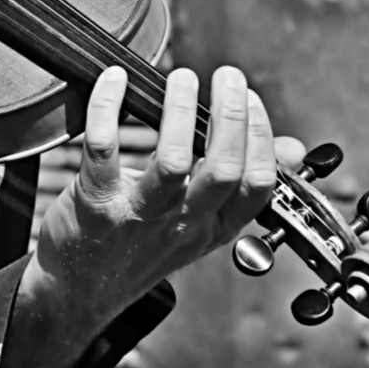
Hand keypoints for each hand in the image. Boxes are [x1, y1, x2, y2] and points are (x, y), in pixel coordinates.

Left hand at [19, 65, 304, 362]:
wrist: (78, 290)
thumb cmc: (137, 249)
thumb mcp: (200, 227)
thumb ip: (240, 187)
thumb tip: (290, 149)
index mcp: (213, 228)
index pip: (257, 186)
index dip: (261, 138)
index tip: (250, 98)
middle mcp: (182, 224)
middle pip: (223, 170)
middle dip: (231, 115)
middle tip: (227, 76)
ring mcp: (138, 215)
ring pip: (171, 162)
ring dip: (179, 111)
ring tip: (182, 79)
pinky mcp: (95, 203)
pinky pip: (104, 148)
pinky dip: (108, 107)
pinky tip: (114, 81)